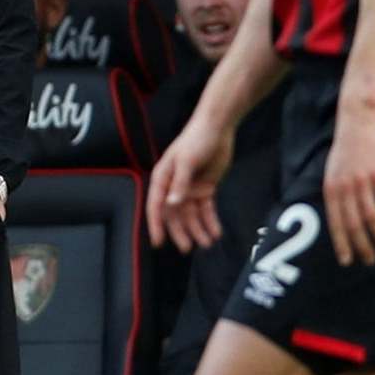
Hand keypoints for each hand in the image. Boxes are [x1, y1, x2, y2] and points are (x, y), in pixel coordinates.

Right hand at [147, 119, 233, 252]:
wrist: (217, 127)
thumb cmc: (197, 139)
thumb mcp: (186, 161)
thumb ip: (180, 183)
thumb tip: (172, 204)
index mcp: (163, 178)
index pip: (156, 205)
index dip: (157, 224)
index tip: (159, 242)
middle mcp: (174, 186)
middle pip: (175, 214)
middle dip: (181, 232)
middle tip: (187, 248)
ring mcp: (190, 188)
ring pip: (192, 215)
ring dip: (198, 229)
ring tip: (207, 243)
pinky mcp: (205, 188)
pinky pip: (206, 209)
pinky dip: (210, 221)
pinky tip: (216, 232)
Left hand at [322, 104, 374, 266]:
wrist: (359, 119)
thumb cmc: (348, 148)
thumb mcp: (334, 171)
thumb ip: (338, 192)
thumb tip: (344, 216)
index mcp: (330, 188)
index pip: (334, 223)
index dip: (341, 244)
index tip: (347, 261)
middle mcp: (344, 187)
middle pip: (353, 224)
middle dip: (362, 246)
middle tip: (371, 260)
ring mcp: (361, 181)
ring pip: (371, 216)